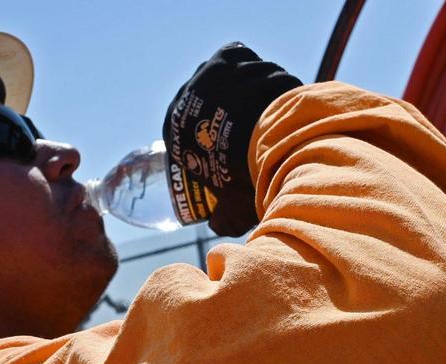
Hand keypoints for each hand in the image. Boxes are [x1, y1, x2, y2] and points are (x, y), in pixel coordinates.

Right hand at [162, 42, 300, 236]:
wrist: (266, 145)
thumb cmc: (245, 180)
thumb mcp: (233, 207)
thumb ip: (224, 218)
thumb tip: (219, 225)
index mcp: (174, 130)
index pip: (190, 131)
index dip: (212, 138)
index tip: (235, 146)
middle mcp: (183, 98)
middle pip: (209, 104)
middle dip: (229, 113)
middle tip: (255, 128)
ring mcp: (205, 74)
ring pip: (228, 79)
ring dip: (247, 89)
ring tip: (271, 107)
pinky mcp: (227, 57)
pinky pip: (237, 56)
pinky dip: (250, 65)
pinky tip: (264, 78)